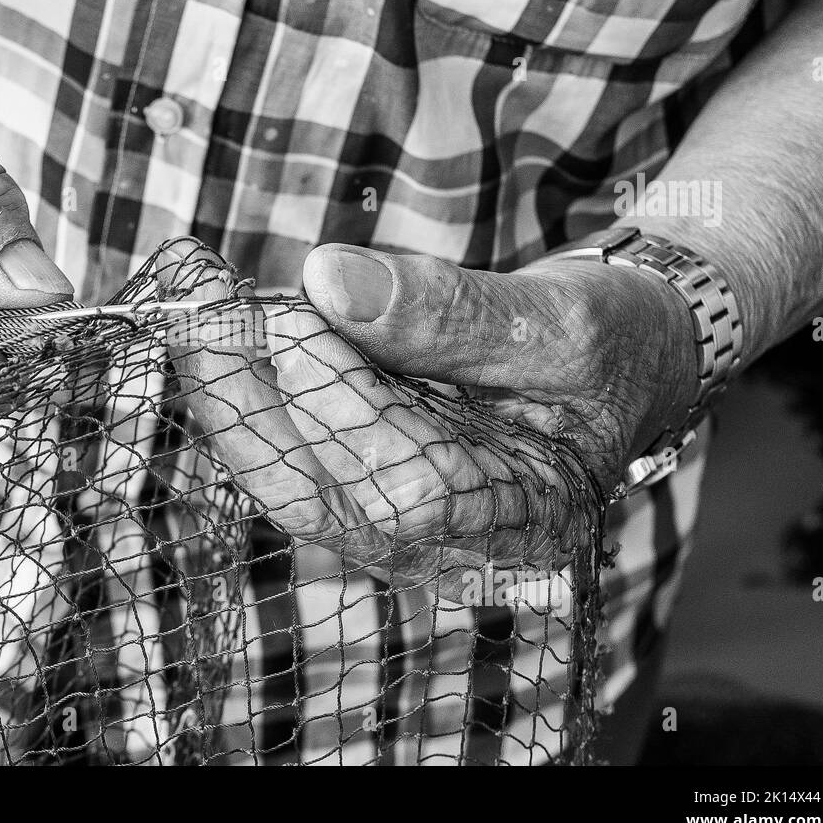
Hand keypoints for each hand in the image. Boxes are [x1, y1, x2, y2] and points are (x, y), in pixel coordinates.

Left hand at [158, 241, 699, 595]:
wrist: (625, 357)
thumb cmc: (613, 340)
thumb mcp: (556, 317)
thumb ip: (450, 310)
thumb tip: (327, 278)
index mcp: (523, 522)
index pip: (405, 485)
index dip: (338, 402)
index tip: (291, 315)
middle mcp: (451, 544)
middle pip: (320, 498)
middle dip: (247, 405)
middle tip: (198, 316)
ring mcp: (402, 522)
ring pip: (292, 477)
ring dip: (238, 396)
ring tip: (201, 313)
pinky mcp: (371, 485)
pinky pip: (295, 454)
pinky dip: (257, 394)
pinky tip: (232, 338)